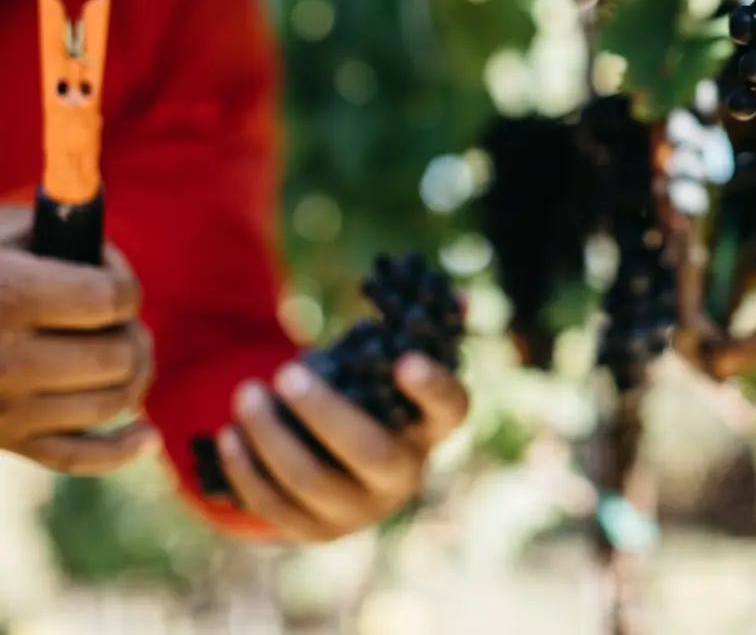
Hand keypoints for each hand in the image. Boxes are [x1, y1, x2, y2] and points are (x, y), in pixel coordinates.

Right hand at [0, 207, 158, 472]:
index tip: (106, 273)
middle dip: (130, 329)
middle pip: (118, 355)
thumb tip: (109, 253)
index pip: (111, 299)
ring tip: (122, 350)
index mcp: (7, 298)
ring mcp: (3, 410)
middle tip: (114, 317)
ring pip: (110, 402)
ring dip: (133, 374)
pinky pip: (77, 456)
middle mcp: (5, 361)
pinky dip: (122, 450)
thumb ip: (58, 232)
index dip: (124, 282)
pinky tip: (147, 435)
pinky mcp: (3, 441)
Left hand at [214, 353, 468, 542]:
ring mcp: (360, 509)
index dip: (432, 388)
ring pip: (313, 481)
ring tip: (244, 394)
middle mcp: (404, 475)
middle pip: (371, 452)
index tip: (405, 360)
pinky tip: (228, 435)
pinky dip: (247, 470)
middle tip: (285, 372)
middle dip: (324, 411)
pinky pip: (276, 507)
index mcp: (430, 428)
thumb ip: (413, 330)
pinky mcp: (316, 530)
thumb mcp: (387, 365)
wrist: (343, 467)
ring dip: (272, 436)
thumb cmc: (368, 397)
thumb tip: (457, 296)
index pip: (451, 409)